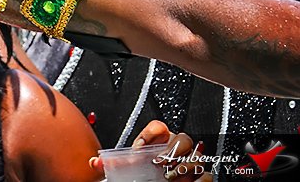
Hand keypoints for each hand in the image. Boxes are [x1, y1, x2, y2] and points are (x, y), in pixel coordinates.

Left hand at [88, 121, 211, 181]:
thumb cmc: (142, 176)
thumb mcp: (127, 169)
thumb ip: (113, 164)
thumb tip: (95, 163)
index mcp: (158, 142)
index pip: (159, 126)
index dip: (150, 133)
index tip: (139, 147)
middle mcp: (175, 150)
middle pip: (183, 139)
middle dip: (172, 149)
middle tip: (159, 161)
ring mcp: (189, 163)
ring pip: (197, 155)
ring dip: (184, 165)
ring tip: (169, 175)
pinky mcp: (199, 178)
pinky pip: (207, 174)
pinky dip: (199, 179)